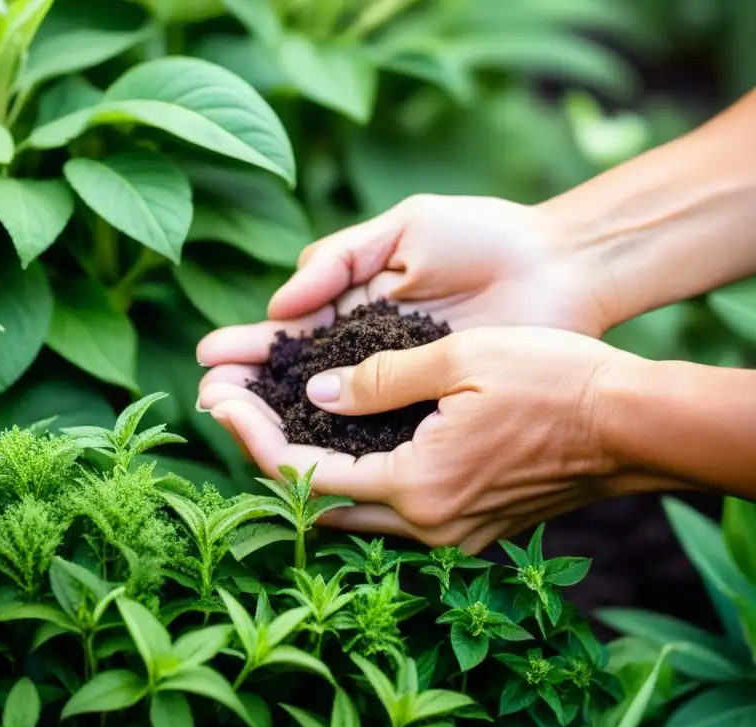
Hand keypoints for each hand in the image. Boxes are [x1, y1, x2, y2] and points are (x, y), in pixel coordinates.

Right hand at [196, 194, 610, 428]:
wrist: (562, 264)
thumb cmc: (484, 236)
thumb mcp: (402, 229)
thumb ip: (338, 259)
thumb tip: (278, 305)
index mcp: (351, 312)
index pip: (286, 340)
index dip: (246, 352)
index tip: (210, 360)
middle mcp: (366, 360)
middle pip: (293, 387)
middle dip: (248, 394)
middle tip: (212, 401)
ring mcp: (398, 392)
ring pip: (326, 420)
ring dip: (278, 425)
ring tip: (234, 424)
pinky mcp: (433, 417)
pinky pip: (379, 438)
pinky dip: (338, 448)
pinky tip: (300, 452)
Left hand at [202, 327, 656, 552]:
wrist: (632, 426)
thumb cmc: (556, 381)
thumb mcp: (462, 359)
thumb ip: (379, 379)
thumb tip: (316, 392)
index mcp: (417, 487)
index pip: (304, 475)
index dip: (253, 436)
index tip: (219, 399)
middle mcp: (426, 525)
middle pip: (316, 502)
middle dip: (265, 453)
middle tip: (230, 406)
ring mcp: (449, 533)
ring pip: (349, 512)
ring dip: (305, 467)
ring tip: (267, 418)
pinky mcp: (466, 526)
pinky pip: (386, 509)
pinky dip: (350, 475)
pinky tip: (332, 437)